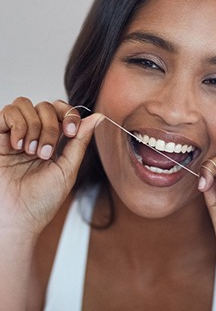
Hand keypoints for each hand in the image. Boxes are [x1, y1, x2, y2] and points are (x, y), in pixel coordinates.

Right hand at [0, 97, 101, 237]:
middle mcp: (33, 134)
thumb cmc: (42, 201)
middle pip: (46, 106)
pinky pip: (8, 111)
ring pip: (26, 104)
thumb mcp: (68, 169)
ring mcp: (15, 134)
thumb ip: (81, 141)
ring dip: (33, 126)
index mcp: (53, 141)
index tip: (70, 132)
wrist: (18, 219)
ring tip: (30, 152)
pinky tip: (18, 145)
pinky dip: (18, 124)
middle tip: (45, 153)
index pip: (62, 110)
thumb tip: (98, 117)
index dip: (69, 113)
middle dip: (50, 127)